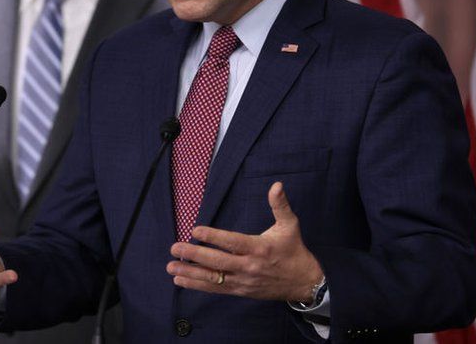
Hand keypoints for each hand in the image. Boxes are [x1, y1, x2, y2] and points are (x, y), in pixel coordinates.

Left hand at [166, 181, 322, 302]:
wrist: (304, 282)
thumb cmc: (294, 250)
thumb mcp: (290, 225)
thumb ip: (280, 205)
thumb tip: (276, 185)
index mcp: (260, 248)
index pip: (233, 242)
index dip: (214, 237)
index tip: (195, 231)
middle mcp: (249, 266)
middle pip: (218, 262)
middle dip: (194, 255)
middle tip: (174, 248)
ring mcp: (244, 281)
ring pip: (214, 278)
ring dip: (191, 273)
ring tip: (171, 267)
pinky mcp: (241, 291)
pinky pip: (217, 288)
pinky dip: (198, 285)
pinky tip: (181, 280)